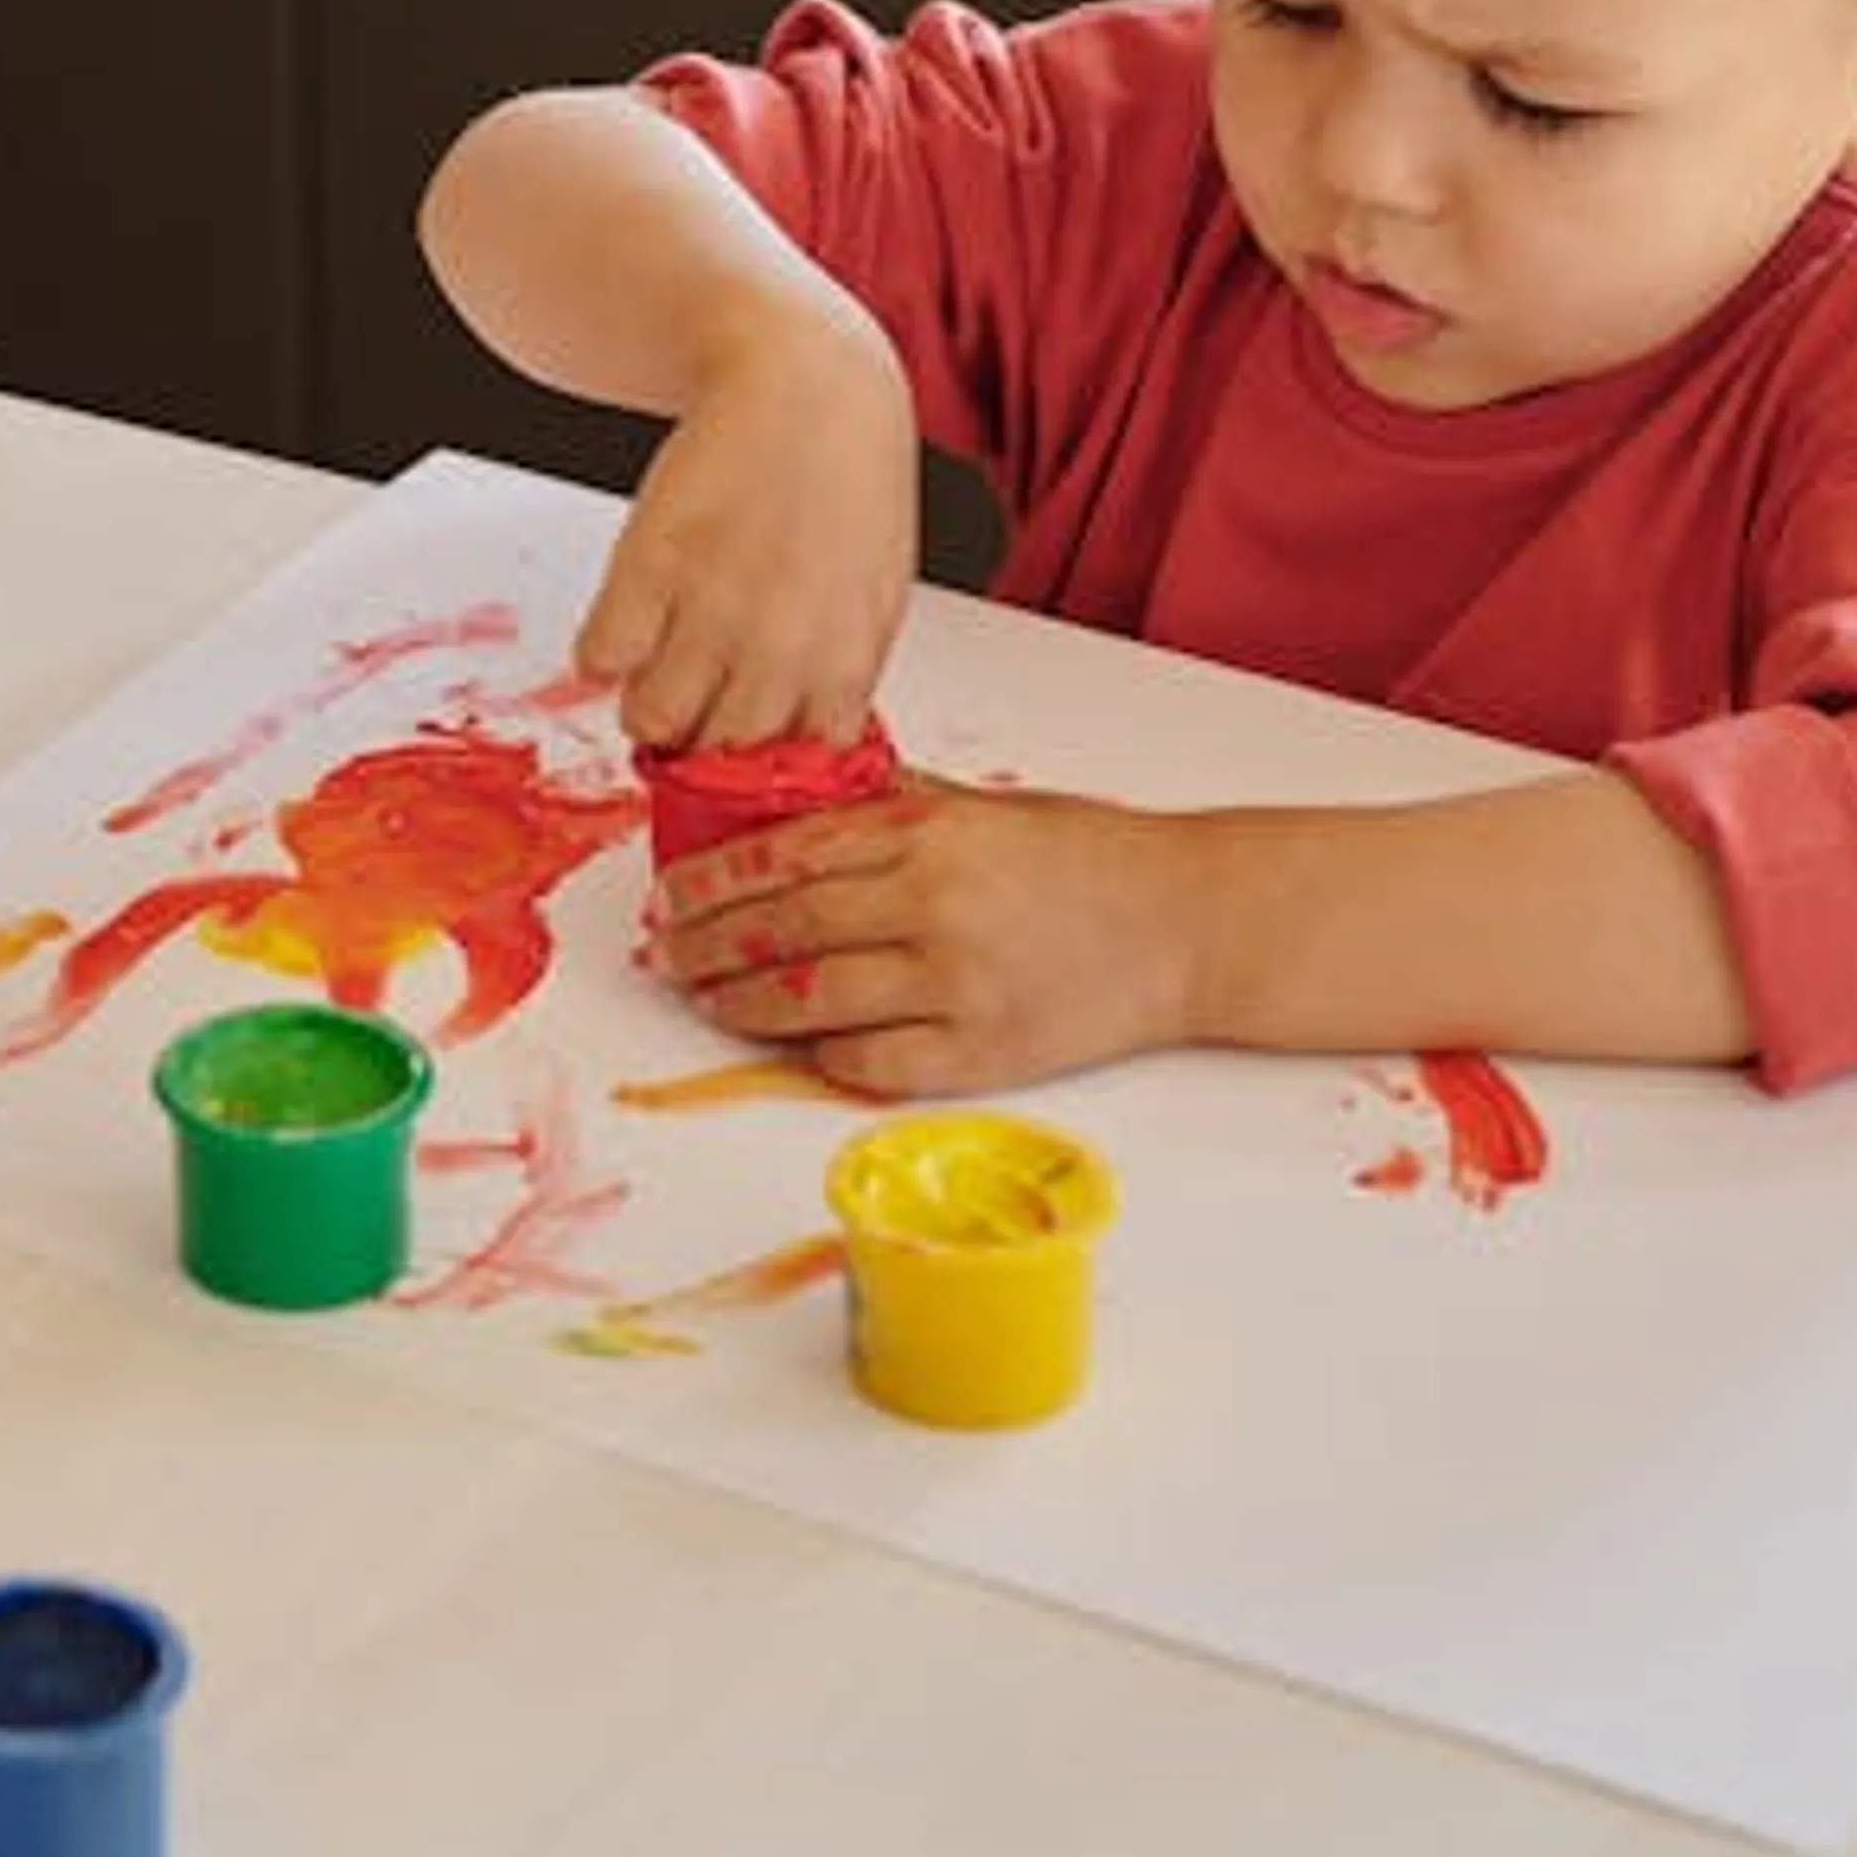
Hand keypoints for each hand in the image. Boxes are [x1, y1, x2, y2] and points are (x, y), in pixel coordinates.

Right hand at [574, 328, 920, 750]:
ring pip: (650, 720)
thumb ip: (837, 674)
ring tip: (657, 663)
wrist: (807, 382)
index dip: (761, 764)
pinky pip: (599, 658)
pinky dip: (602, 651)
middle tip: (695, 698)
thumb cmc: (847, 483)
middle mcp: (779, 646)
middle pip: (715, 755)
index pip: (792, 773)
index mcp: (845, 661)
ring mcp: (710, 607)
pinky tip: (630, 618)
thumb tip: (794, 739)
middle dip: (700, 737)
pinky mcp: (647, 564)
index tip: (744, 741)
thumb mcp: (872, 595)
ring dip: (646, 702)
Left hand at [649, 785, 1197, 1092]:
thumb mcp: (986, 804)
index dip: (712, 879)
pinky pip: (872, 1060)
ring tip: (708, 999)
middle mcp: (935, 904)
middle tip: (666, 953)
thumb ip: (894, 801)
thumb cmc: (1095, 859)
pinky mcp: (983, 1051)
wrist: (1190, 925)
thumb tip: (798, 796)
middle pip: (783, 927)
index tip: (669, 895)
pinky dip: (821, 1053)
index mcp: (930, 832)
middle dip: (707, 943)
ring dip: (744, 1003)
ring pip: (813, 997)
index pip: (785, 854)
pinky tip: (793, 1042)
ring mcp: (958, 984)